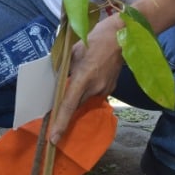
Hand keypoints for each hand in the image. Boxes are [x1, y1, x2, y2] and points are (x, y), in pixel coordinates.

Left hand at [48, 14, 124, 144]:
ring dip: (78, 95)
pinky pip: (94, 94)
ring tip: (77, 81)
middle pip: (76, 104)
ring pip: (85, 100)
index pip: (69, 105)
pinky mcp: (111, 88)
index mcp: (84, 77)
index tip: (53, 139)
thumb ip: (64, 69)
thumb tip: (57, 81)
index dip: (60, 123)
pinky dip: (87, 90)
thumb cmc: (95, 39)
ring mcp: (105, 89)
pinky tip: (89, 77)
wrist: (122, 35)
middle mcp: (95, 87)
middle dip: (66, 108)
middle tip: (53, 110)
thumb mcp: (73, 51)